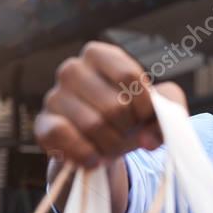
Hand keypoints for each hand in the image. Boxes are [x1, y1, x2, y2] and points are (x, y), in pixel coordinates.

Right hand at [34, 41, 186, 167]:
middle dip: (128, 129)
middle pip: (114, 105)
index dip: (145, 105)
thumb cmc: (130, 117)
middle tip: (126, 134)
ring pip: (94, 126)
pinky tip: (94, 157)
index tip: (145, 115)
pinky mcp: (43, 124)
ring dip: (111, 145)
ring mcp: (54, 96)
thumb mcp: (158, 107)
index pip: (129, 76)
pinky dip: (86, 154)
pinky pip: (65, 138)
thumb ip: (169, 113)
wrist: (102, 144)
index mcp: (99, 55)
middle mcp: (72, 69)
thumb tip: (148, 139)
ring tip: (112, 146)